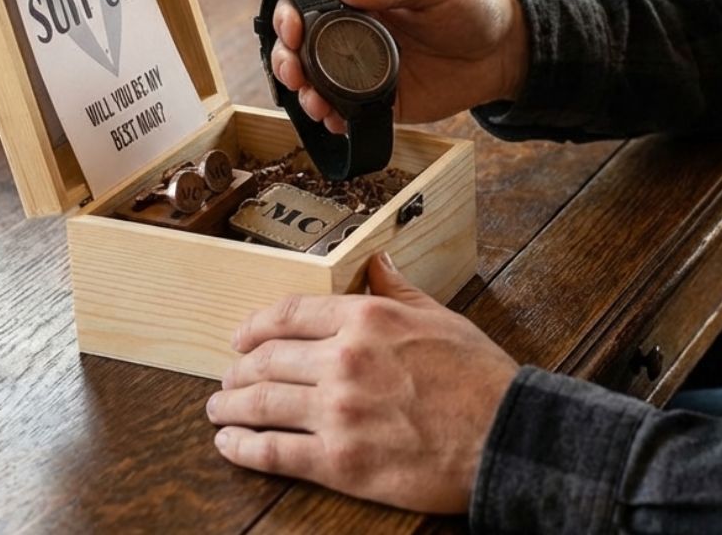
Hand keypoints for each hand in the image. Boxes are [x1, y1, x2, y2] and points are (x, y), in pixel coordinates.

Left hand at [207, 253, 518, 512]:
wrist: (503, 436)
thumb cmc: (477, 377)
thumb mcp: (438, 316)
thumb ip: (397, 289)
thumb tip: (376, 261)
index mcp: (366, 320)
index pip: (290, 313)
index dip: (255, 324)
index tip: (241, 335)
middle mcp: (344, 360)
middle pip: (267, 359)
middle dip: (238, 368)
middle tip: (228, 376)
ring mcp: (338, 411)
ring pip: (262, 403)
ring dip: (230, 405)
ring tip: (218, 408)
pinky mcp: (340, 461)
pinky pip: (275, 452)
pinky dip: (244, 448)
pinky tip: (230, 444)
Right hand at [270, 0, 528, 132]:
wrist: (503, 51)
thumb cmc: (469, 6)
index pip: (308, 1)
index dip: (290, 15)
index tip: (292, 31)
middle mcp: (354, 31)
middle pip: (302, 46)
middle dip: (287, 60)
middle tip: (292, 74)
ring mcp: (364, 68)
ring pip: (317, 82)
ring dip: (305, 93)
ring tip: (315, 102)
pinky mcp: (381, 100)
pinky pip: (347, 111)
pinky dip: (333, 118)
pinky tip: (334, 120)